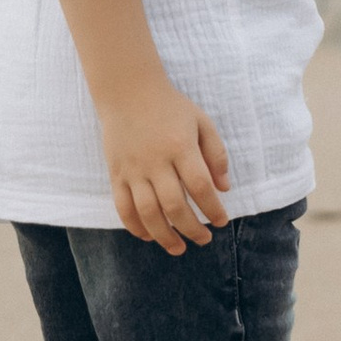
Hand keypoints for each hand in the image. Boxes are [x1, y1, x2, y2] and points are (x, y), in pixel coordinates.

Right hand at [100, 84, 230, 251]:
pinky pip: (123, 207)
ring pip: (147, 212)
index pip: (200, 186)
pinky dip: (135, 226)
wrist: (128, 92)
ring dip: (164, 236)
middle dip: (192, 229)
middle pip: (174, 205)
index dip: (213, 209)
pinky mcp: (116, 173)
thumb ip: (216, 153)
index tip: (222, 221)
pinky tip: (149, 236)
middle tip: (204, 239)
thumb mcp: (201, 122)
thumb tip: (224, 187)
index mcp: (180, 146)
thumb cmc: (170, 108)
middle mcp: (156, 160)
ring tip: (178, 248)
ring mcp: (133, 169)